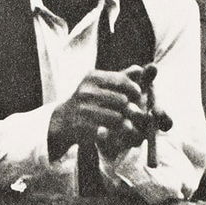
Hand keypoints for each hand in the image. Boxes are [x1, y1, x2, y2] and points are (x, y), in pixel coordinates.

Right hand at [47, 65, 170, 159]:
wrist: (63, 119)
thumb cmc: (89, 99)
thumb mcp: (101, 84)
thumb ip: (122, 77)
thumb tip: (141, 69)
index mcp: (92, 77)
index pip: (122, 81)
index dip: (134, 89)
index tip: (139, 95)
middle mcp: (86, 91)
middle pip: (122, 100)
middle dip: (133, 108)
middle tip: (137, 114)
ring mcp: (83, 109)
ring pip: (117, 117)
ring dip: (126, 123)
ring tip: (130, 126)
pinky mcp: (81, 126)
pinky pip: (107, 131)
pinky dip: (116, 134)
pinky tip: (119, 135)